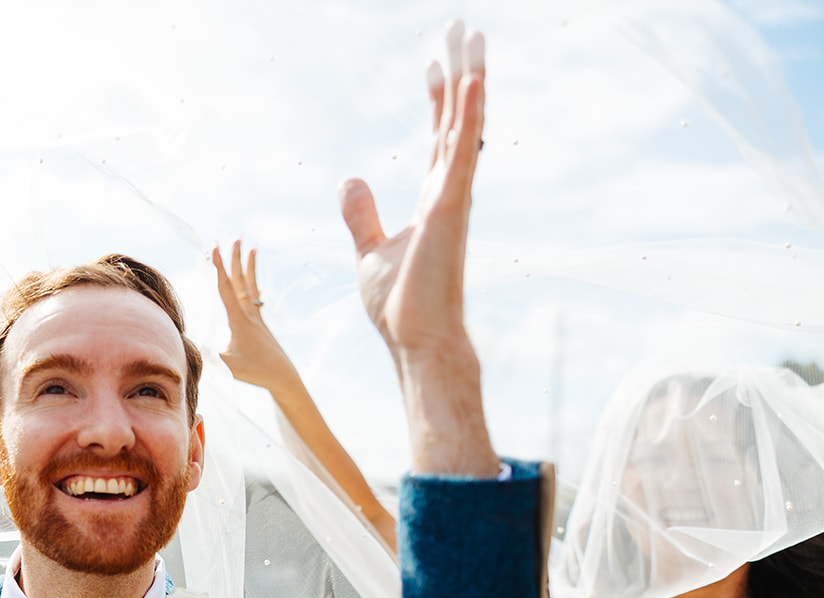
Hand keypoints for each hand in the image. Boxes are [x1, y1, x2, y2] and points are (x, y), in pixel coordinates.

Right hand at [211, 240, 297, 391]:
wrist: (283, 376)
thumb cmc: (256, 372)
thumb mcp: (228, 367)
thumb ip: (208, 356)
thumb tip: (187, 346)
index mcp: (239, 319)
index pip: (226, 288)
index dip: (219, 268)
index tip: (215, 249)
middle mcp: (250, 314)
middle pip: (241, 280)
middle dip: (236, 259)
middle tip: (234, 239)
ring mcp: (257, 318)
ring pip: (251, 286)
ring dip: (249, 267)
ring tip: (252, 248)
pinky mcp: (261, 325)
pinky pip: (256, 299)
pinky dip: (254, 287)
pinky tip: (256, 284)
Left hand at [339, 20, 498, 476]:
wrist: (415, 340)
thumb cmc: (399, 305)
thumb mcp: (370, 250)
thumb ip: (361, 215)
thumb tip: (351, 179)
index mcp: (432, 199)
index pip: (437, 136)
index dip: (437, 97)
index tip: (435, 61)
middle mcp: (448, 191)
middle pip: (455, 119)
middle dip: (458, 73)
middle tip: (462, 29)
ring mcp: (453, 197)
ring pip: (465, 125)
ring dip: (469, 80)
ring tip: (472, 36)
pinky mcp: (450, 209)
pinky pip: (462, 153)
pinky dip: (468, 117)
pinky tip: (472, 82)